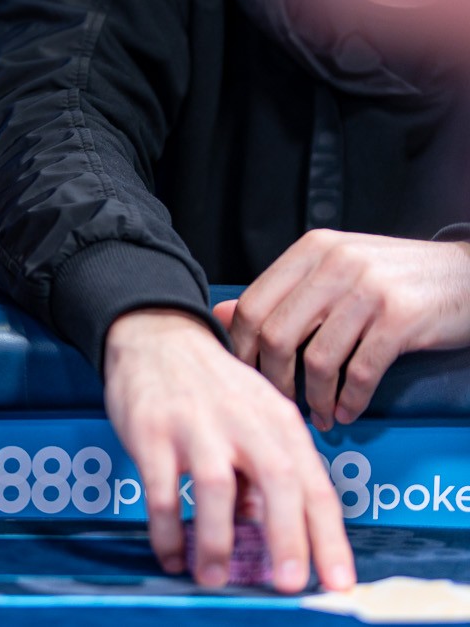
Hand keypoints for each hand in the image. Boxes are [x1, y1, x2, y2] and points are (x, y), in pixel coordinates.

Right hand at [104, 308, 352, 594]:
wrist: (155, 334)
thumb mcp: (255, 418)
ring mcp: (195, 424)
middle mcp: (243, 421)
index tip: (338, 582)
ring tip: (214, 578)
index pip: (313, 485)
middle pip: (277, 480)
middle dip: (287, 537)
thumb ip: (267, 471)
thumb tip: (271, 530)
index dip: (328, 537)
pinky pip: (160, 488)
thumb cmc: (213, 387)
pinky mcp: (151, 430)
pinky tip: (170, 554)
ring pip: (216, 486)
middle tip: (288, 584)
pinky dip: (165, 528)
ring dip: (217, 540)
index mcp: (278, 421)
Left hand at [215, 230, 469, 428]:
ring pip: (317, 359)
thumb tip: (220, 315)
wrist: (468, 275)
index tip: (246, 376)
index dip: (241, 348)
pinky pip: (361, 371)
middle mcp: (335, 264)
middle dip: (274, 380)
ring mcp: (368, 290)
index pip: (254, 304)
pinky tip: (348, 411)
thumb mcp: (336, 271)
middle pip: (277, 335)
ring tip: (319, 415)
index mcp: (311, 250)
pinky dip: (350, 400)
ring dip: (315, 398)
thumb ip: (284, 293)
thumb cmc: (396, 279)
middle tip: (281, 403)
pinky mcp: (400, 318)